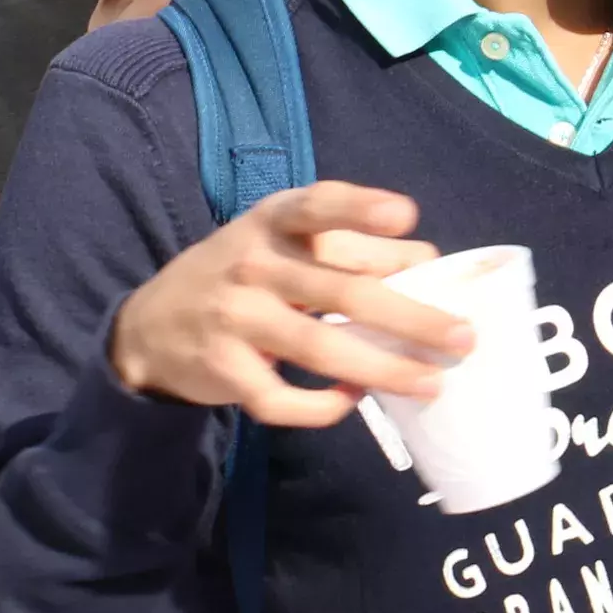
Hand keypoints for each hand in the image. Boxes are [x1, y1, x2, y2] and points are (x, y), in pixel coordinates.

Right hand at [109, 180, 460, 426]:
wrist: (150, 325)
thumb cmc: (245, 276)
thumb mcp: (284, 245)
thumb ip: (350, 248)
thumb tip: (428, 259)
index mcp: (274, 222)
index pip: (317, 206)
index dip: (359, 208)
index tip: (404, 215)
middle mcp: (253, 263)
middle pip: (343, 291)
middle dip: (410, 317)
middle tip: (462, 338)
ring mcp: (235, 316)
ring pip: (321, 347)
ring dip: (383, 369)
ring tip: (431, 383)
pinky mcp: (222, 367)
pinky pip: (280, 397)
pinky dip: (322, 406)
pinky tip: (351, 402)